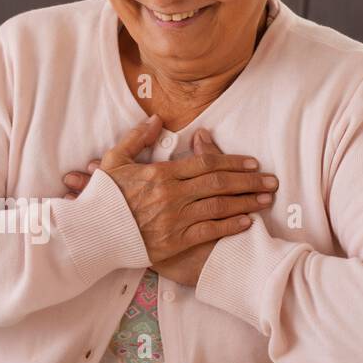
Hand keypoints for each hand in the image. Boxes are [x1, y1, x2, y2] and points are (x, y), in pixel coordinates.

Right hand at [69, 115, 276, 265]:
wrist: (91, 234)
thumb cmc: (101, 198)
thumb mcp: (114, 161)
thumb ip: (137, 139)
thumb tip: (156, 120)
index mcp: (161, 174)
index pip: (206, 163)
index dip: (233, 162)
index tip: (252, 162)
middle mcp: (172, 195)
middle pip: (219, 183)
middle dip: (249, 181)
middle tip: (271, 180)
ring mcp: (175, 219)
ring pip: (219, 207)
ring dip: (246, 202)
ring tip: (266, 199)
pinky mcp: (174, 242)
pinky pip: (208, 232)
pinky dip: (229, 227)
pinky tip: (246, 222)